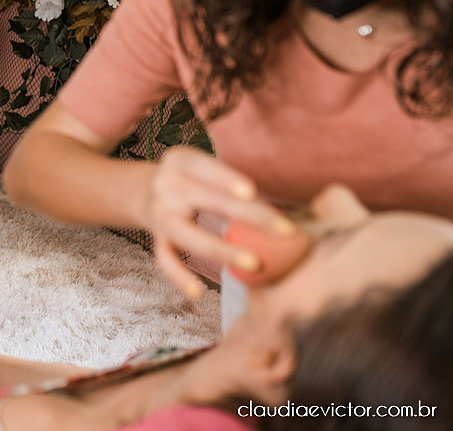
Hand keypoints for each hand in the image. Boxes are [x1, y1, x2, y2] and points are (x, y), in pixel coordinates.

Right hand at [142, 146, 295, 298]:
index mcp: (179, 160)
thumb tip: (310, 203)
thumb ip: (233, 181)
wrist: (142, 190)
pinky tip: (199, 291)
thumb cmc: (192, 180)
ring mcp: (159, 213)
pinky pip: (165, 260)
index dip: (225, 179)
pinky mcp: (155, 238)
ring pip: (188, 235)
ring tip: (254, 265)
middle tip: (286, 230)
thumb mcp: (202, 166)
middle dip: (248, 216)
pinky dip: (179, 276)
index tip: (251, 192)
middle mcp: (165, 185)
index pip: (202, 166)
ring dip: (222, 250)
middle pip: (207, 200)